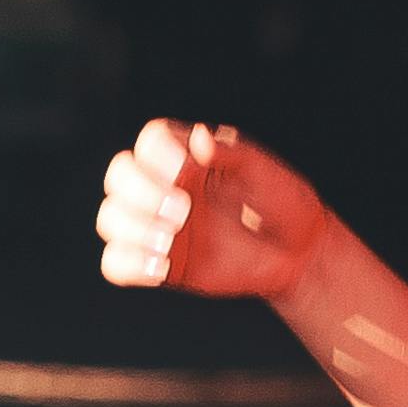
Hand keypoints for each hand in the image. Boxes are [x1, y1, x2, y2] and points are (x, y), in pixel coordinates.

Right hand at [97, 117, 325, 305]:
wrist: (297, 254)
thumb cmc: (284, 204)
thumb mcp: (265, 172)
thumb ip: (232, 153)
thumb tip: (199, 139)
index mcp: (187, 157)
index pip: (150, 140)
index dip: (157, 154)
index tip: (187, 169)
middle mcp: (165, 187)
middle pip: (118, 176)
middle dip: (141, 192)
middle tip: (183, 210)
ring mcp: (158, 225)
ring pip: (110, 219)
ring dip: (133, 228)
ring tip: (170, 241)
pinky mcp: (159, 263)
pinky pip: (116, 263)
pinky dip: (129, 264)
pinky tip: (162, 268)